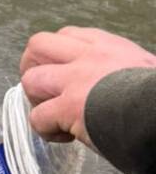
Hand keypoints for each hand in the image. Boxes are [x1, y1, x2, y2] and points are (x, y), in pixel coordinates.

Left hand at [20, 27, 155, 145]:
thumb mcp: (145, 68)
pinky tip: (65, 137)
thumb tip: (117, 87)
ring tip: (53, 114)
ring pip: (30, 79)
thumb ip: (122, 70)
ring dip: (36, 100)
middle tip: (45, 90)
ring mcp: (75, 81)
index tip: (66, 75)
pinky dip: (45, 130)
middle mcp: (88, 57)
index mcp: (108, 46)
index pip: (67, 36)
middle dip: (32, 67)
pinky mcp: (69, 108)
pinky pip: (37, 118)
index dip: (58, 55)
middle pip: (37, 45)